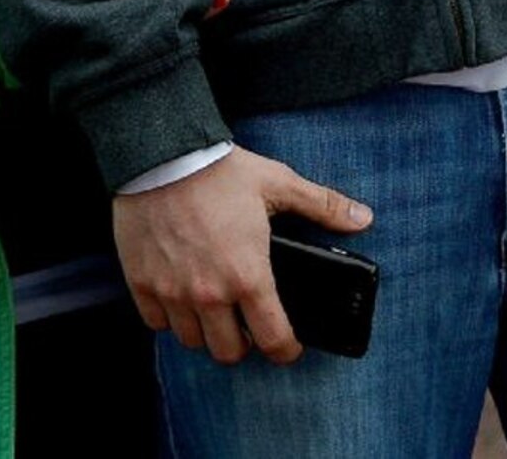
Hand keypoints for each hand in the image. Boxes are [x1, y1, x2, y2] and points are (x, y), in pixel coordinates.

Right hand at [114, 147, 371, 364]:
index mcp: (249, 276)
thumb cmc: (220, 170)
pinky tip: (179, 296)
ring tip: (213, 310)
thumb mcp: (278, 183)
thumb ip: (323, 205)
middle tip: (247, 324)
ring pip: (192, 341)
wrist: (161, 153)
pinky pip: (156, 322)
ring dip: (206, 331)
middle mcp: (210, 293)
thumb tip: (364, 218)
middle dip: (244, 344)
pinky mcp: (142, 282)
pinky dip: (169, 317)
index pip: (273, 340)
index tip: (288, 345)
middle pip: (229, 353)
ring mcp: (173, 291)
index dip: (287, 349)